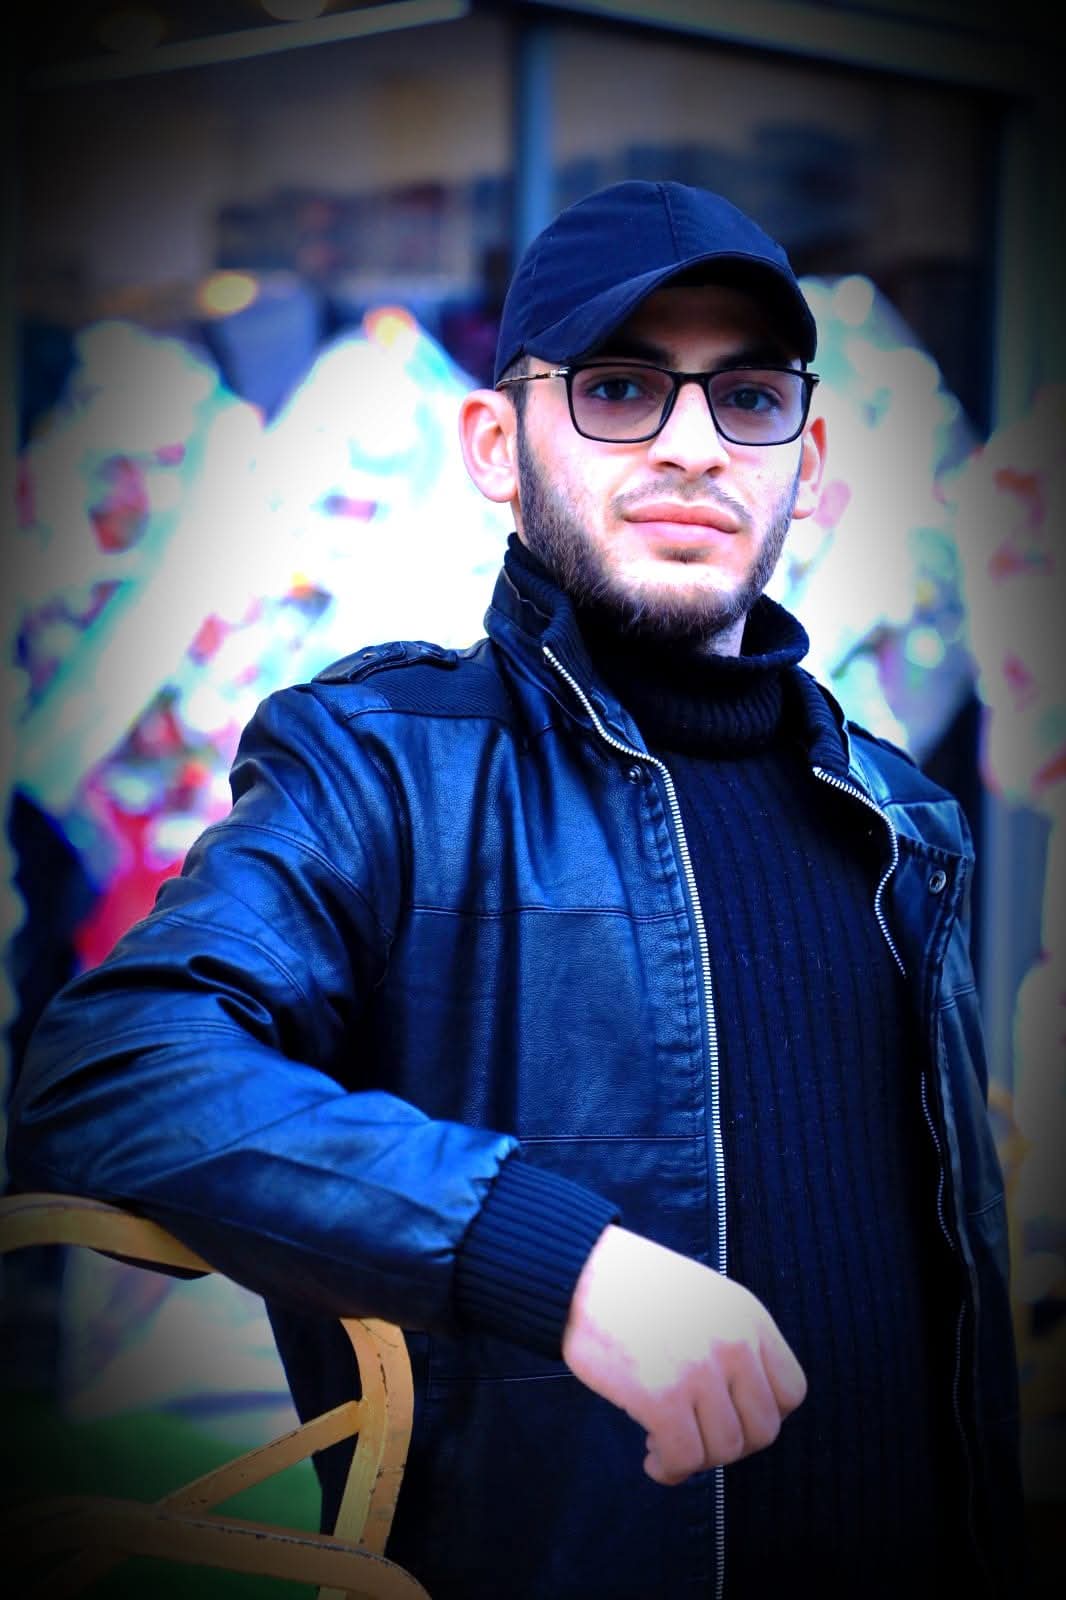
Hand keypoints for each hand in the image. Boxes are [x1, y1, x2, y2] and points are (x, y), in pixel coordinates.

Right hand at [561, 1225, 806, 1484]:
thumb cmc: (635, 1287)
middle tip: (695, 1436)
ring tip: (665, 1445)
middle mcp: (733, 1344)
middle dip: (729, 1444)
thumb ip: (733, 1342)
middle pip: (763, 1430)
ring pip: (724, 1450)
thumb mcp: (706, 1299)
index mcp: (749, 1317)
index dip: (762, 1414)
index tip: (729, 1416)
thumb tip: (742, 1406)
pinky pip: (684, 1458)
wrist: (581, 1271)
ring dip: (696, 1459)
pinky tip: (652, 1458)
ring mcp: (699, 1371)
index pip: (791, 1392)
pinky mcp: (660, 1396)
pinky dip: (670, 1470)